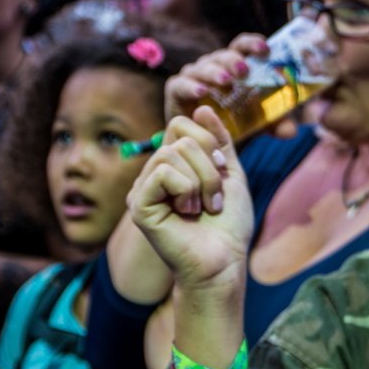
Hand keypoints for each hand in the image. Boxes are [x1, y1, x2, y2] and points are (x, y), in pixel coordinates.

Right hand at [128, 106, 253, 297]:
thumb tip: (202, 107)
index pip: (182, 125)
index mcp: (174, 165)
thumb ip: (219, 141)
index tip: (222, 171)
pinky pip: (161, 173)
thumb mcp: (229, 174)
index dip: (208, 142)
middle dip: (209, 166)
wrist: (224, 261)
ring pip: (171, 153)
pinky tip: (187, 212)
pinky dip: (185, 189)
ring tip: (204, 207)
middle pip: (179, 137)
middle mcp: (153, 174)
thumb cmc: (228, 224)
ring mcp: (143, 189)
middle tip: (214, 198)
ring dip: (201, 181)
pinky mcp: (138, 205)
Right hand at [163, 35, 299, 139]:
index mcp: (234, 65)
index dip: (252, 43)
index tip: (265, 49)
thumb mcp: (261, 123)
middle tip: (244, 70)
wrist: (203, 142)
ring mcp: (193, 76)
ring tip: (226, 81)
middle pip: (223, 55)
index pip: (242, 46)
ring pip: (203, 67)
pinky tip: (201, 92)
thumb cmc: (234, 123)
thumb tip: (292, 130)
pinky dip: (190, 86)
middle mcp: (213, 66)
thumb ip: (278, 124)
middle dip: (234, 60)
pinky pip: (181, 84)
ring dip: (215, 72)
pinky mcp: (176, 90)